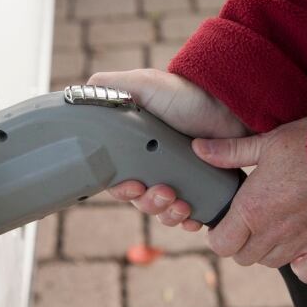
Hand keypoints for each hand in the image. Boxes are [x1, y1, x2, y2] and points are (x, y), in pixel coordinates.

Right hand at [87, 69, 247, 230]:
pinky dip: (189, 221)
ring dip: (168, 214)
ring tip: (182, 203)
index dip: (122, 189)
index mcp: (134, 150)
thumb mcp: (143, 84)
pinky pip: (189, 217)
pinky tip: (194, 218)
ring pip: (163, 212)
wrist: (230, 106)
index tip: (134, 186)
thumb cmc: (186, 95)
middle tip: (165, 192)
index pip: (117, 181)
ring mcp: (178, 179)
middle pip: (139, 201)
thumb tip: (77, 95)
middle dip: (149, 203)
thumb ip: (108, 87)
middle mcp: (153, 167)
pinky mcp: (201, 190)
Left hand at [194, 117, 306, 282]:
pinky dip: (302, 263)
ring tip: (279, 224)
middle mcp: (273, 234)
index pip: (220, 244)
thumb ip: (231, 152)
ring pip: (272, 263)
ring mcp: (302, 246)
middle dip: (242, 241)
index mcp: (252, 209)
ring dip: (269, 249)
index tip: (227, 219)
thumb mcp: (268, 141)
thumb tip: (199, 149)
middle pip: (243, 257)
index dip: (220, 234)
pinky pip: (306, 272)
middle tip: (253, 218)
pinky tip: (304, 243)